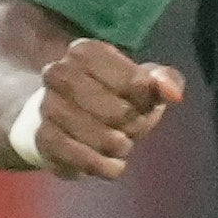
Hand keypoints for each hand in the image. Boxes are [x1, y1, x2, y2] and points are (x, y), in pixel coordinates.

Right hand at [14, 35, 185, 181]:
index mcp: (85, 51)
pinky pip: (83, 159)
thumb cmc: (109, 98)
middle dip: (133, 126)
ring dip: (119, 148)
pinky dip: (104, 166)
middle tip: (132, 130)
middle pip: (118, 112)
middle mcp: (59, 73)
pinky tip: (112, 164)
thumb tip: (174, 94)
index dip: (146, 102)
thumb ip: (165, 80)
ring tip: (120, 145)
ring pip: (101, 137)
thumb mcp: (140, 84)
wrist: (59, 122)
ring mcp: (47, 106)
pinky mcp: (43, 139)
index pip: (134, 82)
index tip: (141, 105)